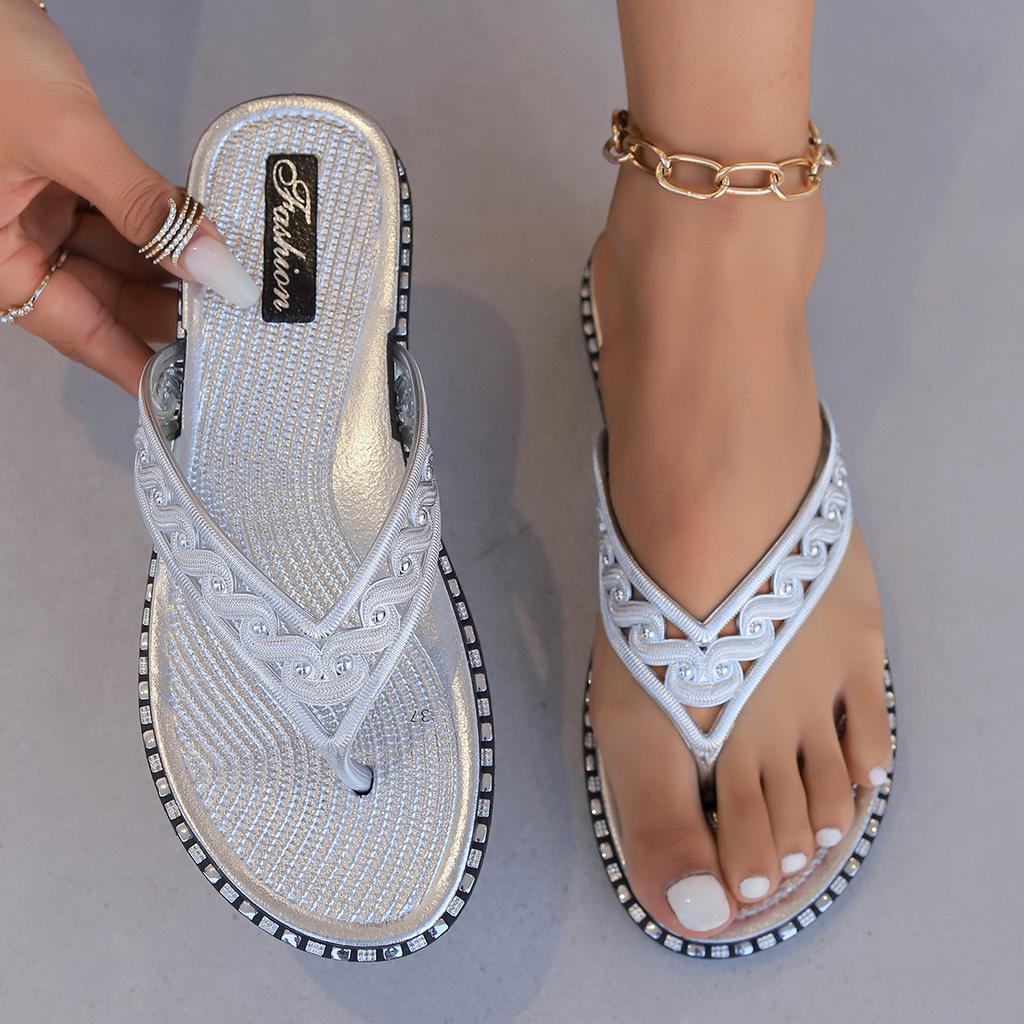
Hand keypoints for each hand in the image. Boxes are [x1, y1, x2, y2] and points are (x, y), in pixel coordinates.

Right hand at [0, 0, 258, 392]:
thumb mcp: (67, 139)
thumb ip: (145, 207)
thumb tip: (216, 270)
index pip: (86, 337)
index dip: (145, 366)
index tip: (201, 392)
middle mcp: (18, 248)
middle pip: (110, 301)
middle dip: (173, 311)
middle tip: (240, 328)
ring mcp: (40, 214)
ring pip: (122, 261)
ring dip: (176, 270)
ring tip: (236, 287)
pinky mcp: (64, 182)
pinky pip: (123, 219)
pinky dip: (164, 228)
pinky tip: (207, 238)